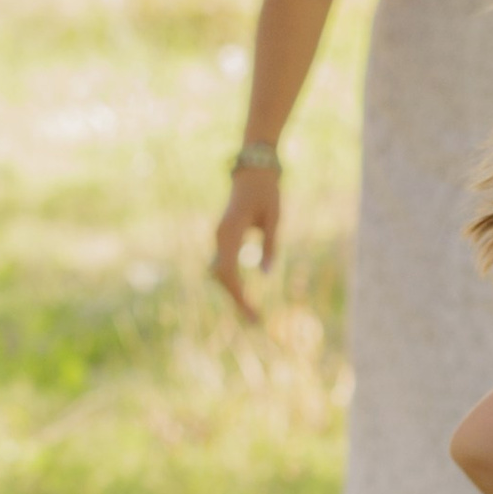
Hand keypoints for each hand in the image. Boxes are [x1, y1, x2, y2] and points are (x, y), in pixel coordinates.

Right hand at [212, 160, 281, 317]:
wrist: (253, 172)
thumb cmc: (267, 192)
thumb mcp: (274, 218)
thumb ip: (270, 245)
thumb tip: (265, 274)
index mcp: (230, 231)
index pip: (228, 272)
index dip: (238, 295)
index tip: (252, 313)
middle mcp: (219, 236)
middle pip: (221, 277)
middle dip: (236, 300)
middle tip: (255, 321)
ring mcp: (218, 237)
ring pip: (220, 273)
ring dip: (232, 292)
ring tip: (251, 312)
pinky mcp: (223, 238)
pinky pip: (223, 265)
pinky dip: (231, 282)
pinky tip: (243, 296)